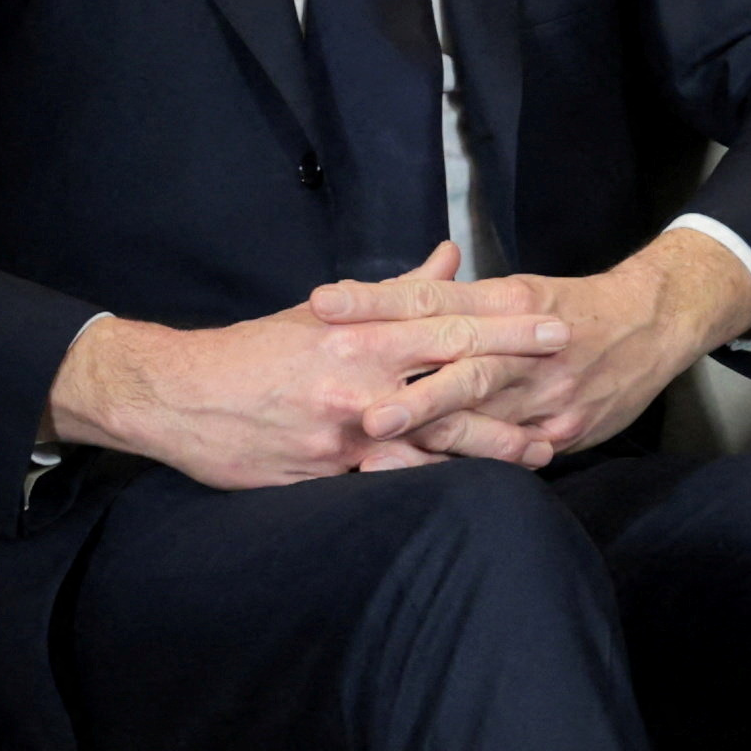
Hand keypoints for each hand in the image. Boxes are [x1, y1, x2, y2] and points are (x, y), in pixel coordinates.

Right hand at [46, 244, 571, 487]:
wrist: (179, 395)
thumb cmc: (256, 351)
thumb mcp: (327, 313)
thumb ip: (397, 292)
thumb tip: (451, 258)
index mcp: (362, 336)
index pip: (450, 325)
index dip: (508, 327)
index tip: (557, 324)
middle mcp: (361, 382)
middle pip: (455, 383)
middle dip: (517, 389)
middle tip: (571, 388)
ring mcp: (348, 431)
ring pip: (435, 441)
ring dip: (491, 447)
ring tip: (542, 453)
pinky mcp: (329, 473)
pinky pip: (395, 481)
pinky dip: (437, 484)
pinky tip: (476, 493)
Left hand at [307, 228, 750, 467]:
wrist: (654, 323)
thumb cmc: (571, 307)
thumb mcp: (515, 290)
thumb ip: (456, 297)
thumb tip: (393, 291)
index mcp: (506, 302)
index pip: (431, 299)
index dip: (378, 301)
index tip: (323, 303)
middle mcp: (525, 348)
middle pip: (459, 366)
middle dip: (407, 389)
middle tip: (357, 407)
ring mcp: (547, 394)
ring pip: (485, 418)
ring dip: (429, 435)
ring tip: (379, 449)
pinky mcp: (563, 432)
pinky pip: (513, 453)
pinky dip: (473, 465)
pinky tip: (431, 482)